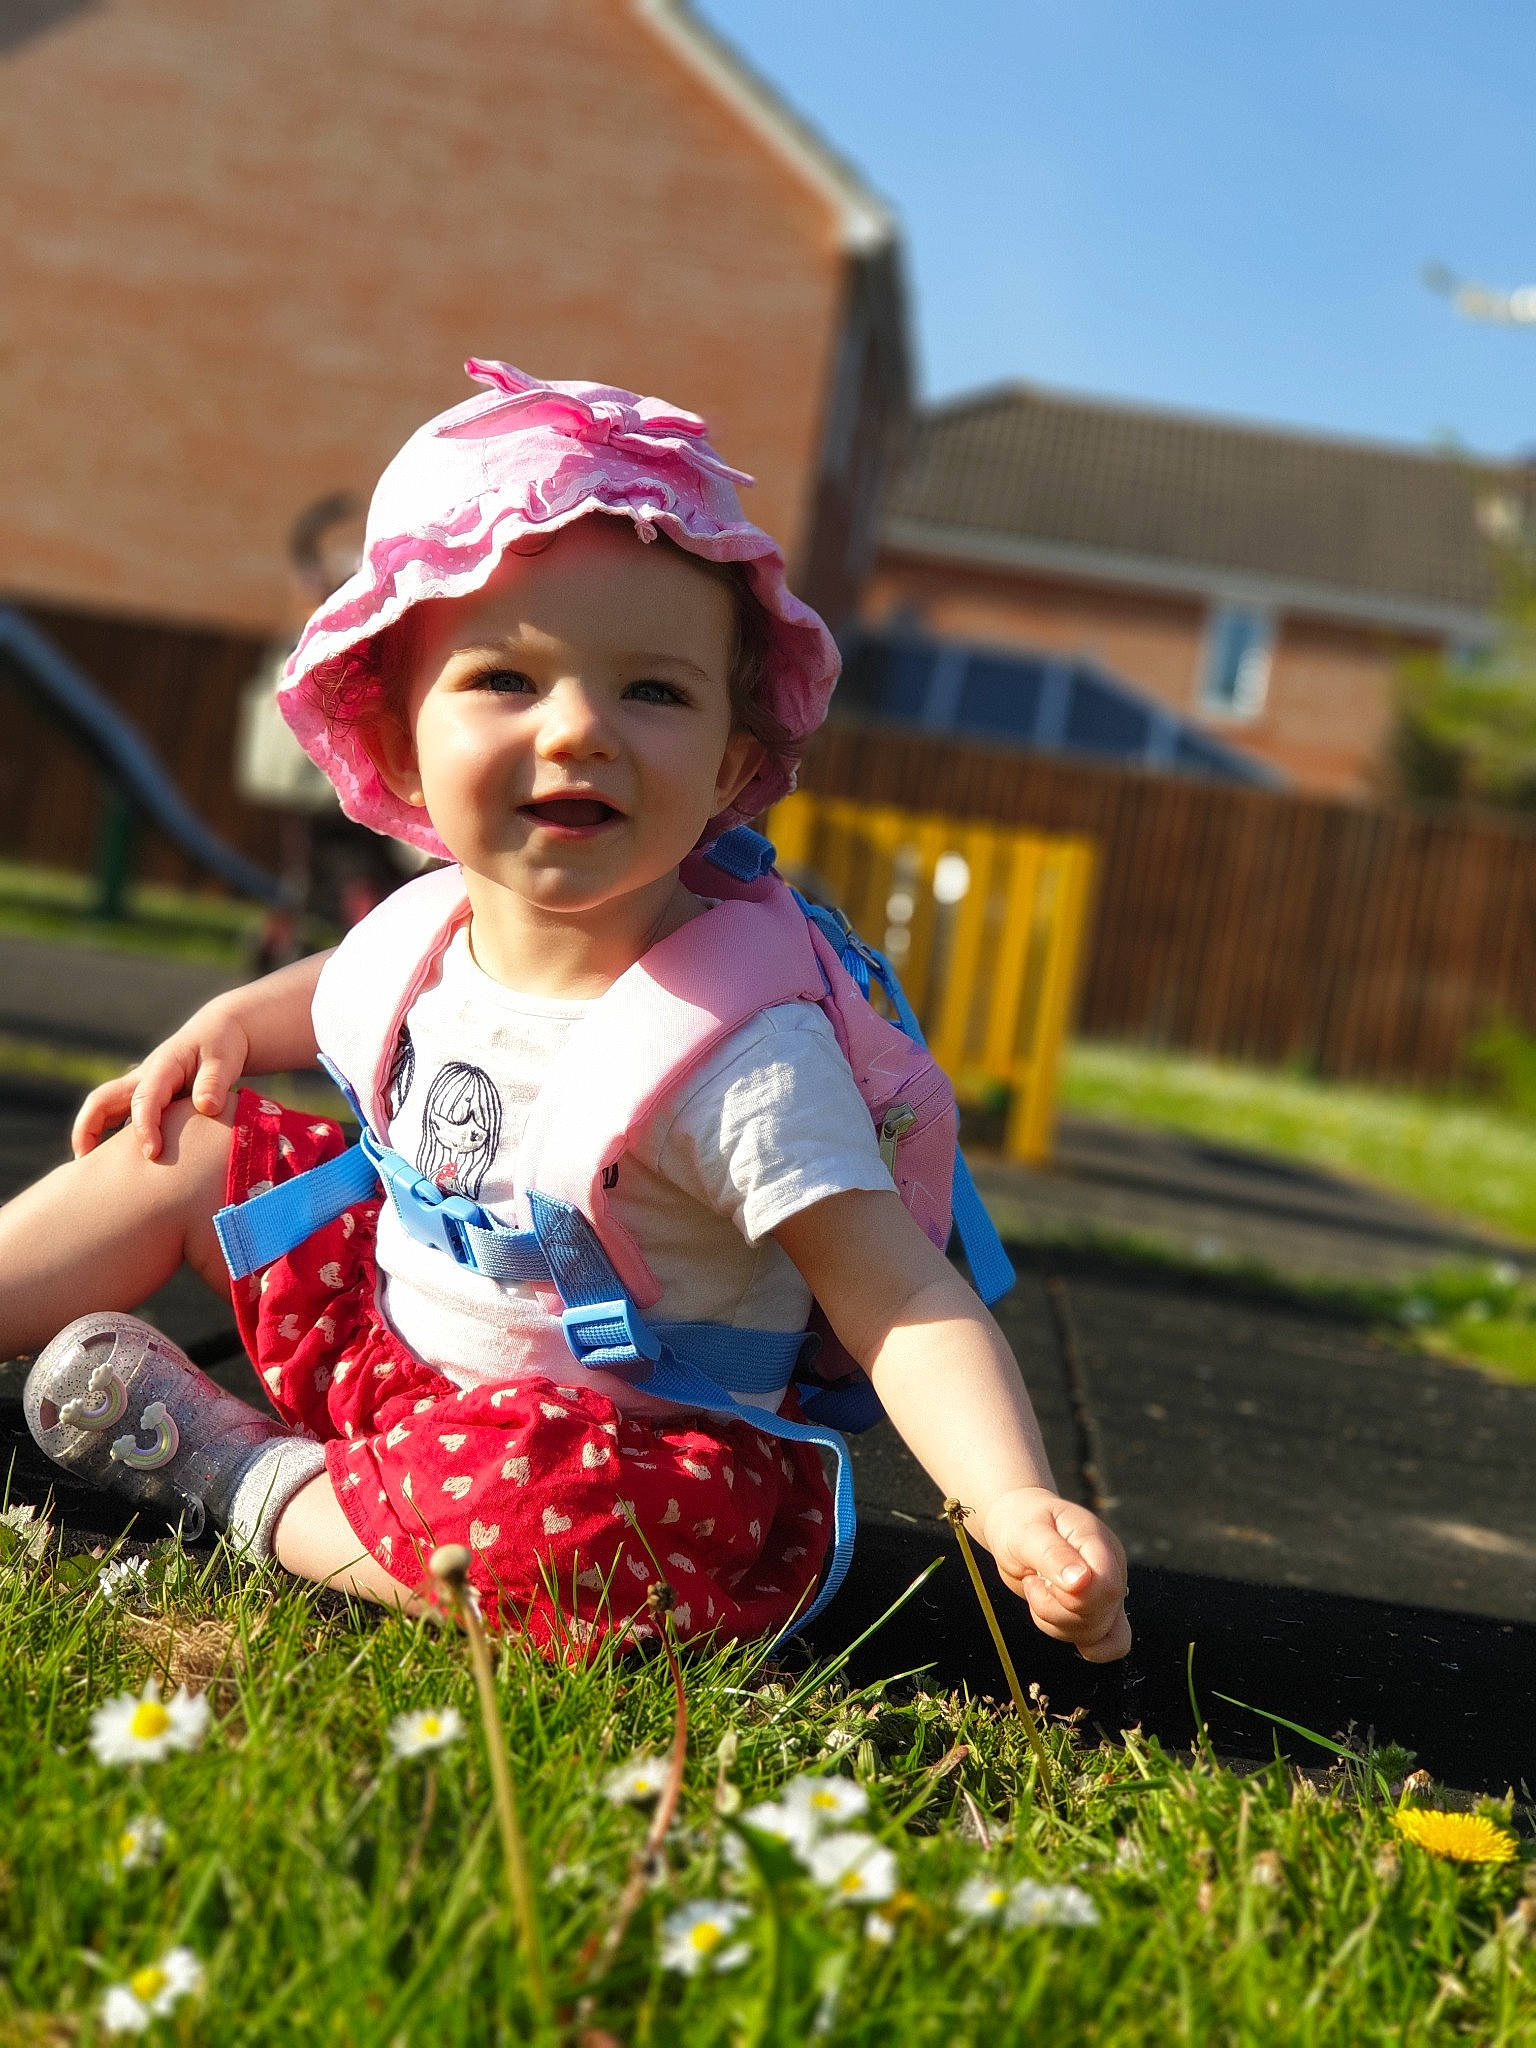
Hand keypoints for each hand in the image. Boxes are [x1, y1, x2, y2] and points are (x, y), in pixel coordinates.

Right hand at [72, 1002, 250, 1160]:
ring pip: (106, 1111)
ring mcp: (141, 1089)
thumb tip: (206, 1108)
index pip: (143, 1099)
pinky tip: (127, 1168)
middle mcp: (142, 1078)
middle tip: (86, 1167)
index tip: (152, 1154)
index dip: (145, 1128)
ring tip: (97, 1176)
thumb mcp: (224, 1059)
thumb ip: (215, 1082)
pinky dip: (116, 1140)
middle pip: (101, 1101)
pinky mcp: (148, 1100)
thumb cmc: (222, 1046)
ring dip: (94, 1137)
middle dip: (86, 1130)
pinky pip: (123, 1119)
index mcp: (161, 1068)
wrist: (220, 1032)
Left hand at [978, 1487, 1129, 1662]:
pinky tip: (1047, 1610)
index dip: (1074, 1596)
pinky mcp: (1095, 1611)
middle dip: (1056, 1609)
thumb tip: (1082, 1582)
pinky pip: (1096, 1643)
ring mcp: (1105, 1593)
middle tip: (1034, 1580)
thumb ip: (1054, 1555)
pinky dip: (1065, 1633)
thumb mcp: (1028, 1533)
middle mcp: (1111, 1570)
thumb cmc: (1022, 1522)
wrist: (1016, 1523)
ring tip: (1038, 1587)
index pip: (1108, 1587)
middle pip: (1101, 1617)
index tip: (1042, 1579)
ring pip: (1095, 1635)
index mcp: (1099, 1543)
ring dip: (1053, 1620)